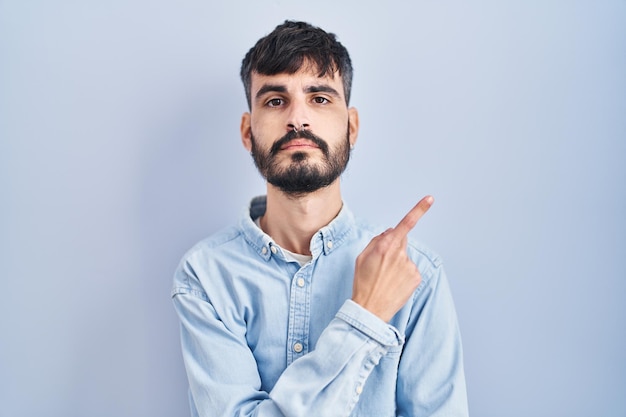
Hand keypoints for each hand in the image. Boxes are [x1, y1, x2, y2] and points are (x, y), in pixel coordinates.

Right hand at [352, 196, 433, 321]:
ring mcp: (409, 266)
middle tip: (380, 266)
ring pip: (405, 257)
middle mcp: (400, 254)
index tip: (430, 199)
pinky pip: (410, 270)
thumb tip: (390, 232)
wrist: (370, 309)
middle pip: (401, 241)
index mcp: (385, 246)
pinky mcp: (416, 278)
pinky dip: (404, 275)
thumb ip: (376, 240)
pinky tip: (394, 284)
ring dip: (397, 264)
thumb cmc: (363, 283)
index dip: (419, 210)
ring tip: (385, 279)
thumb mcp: (361, 257)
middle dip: (393, 248)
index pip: (405, 224)